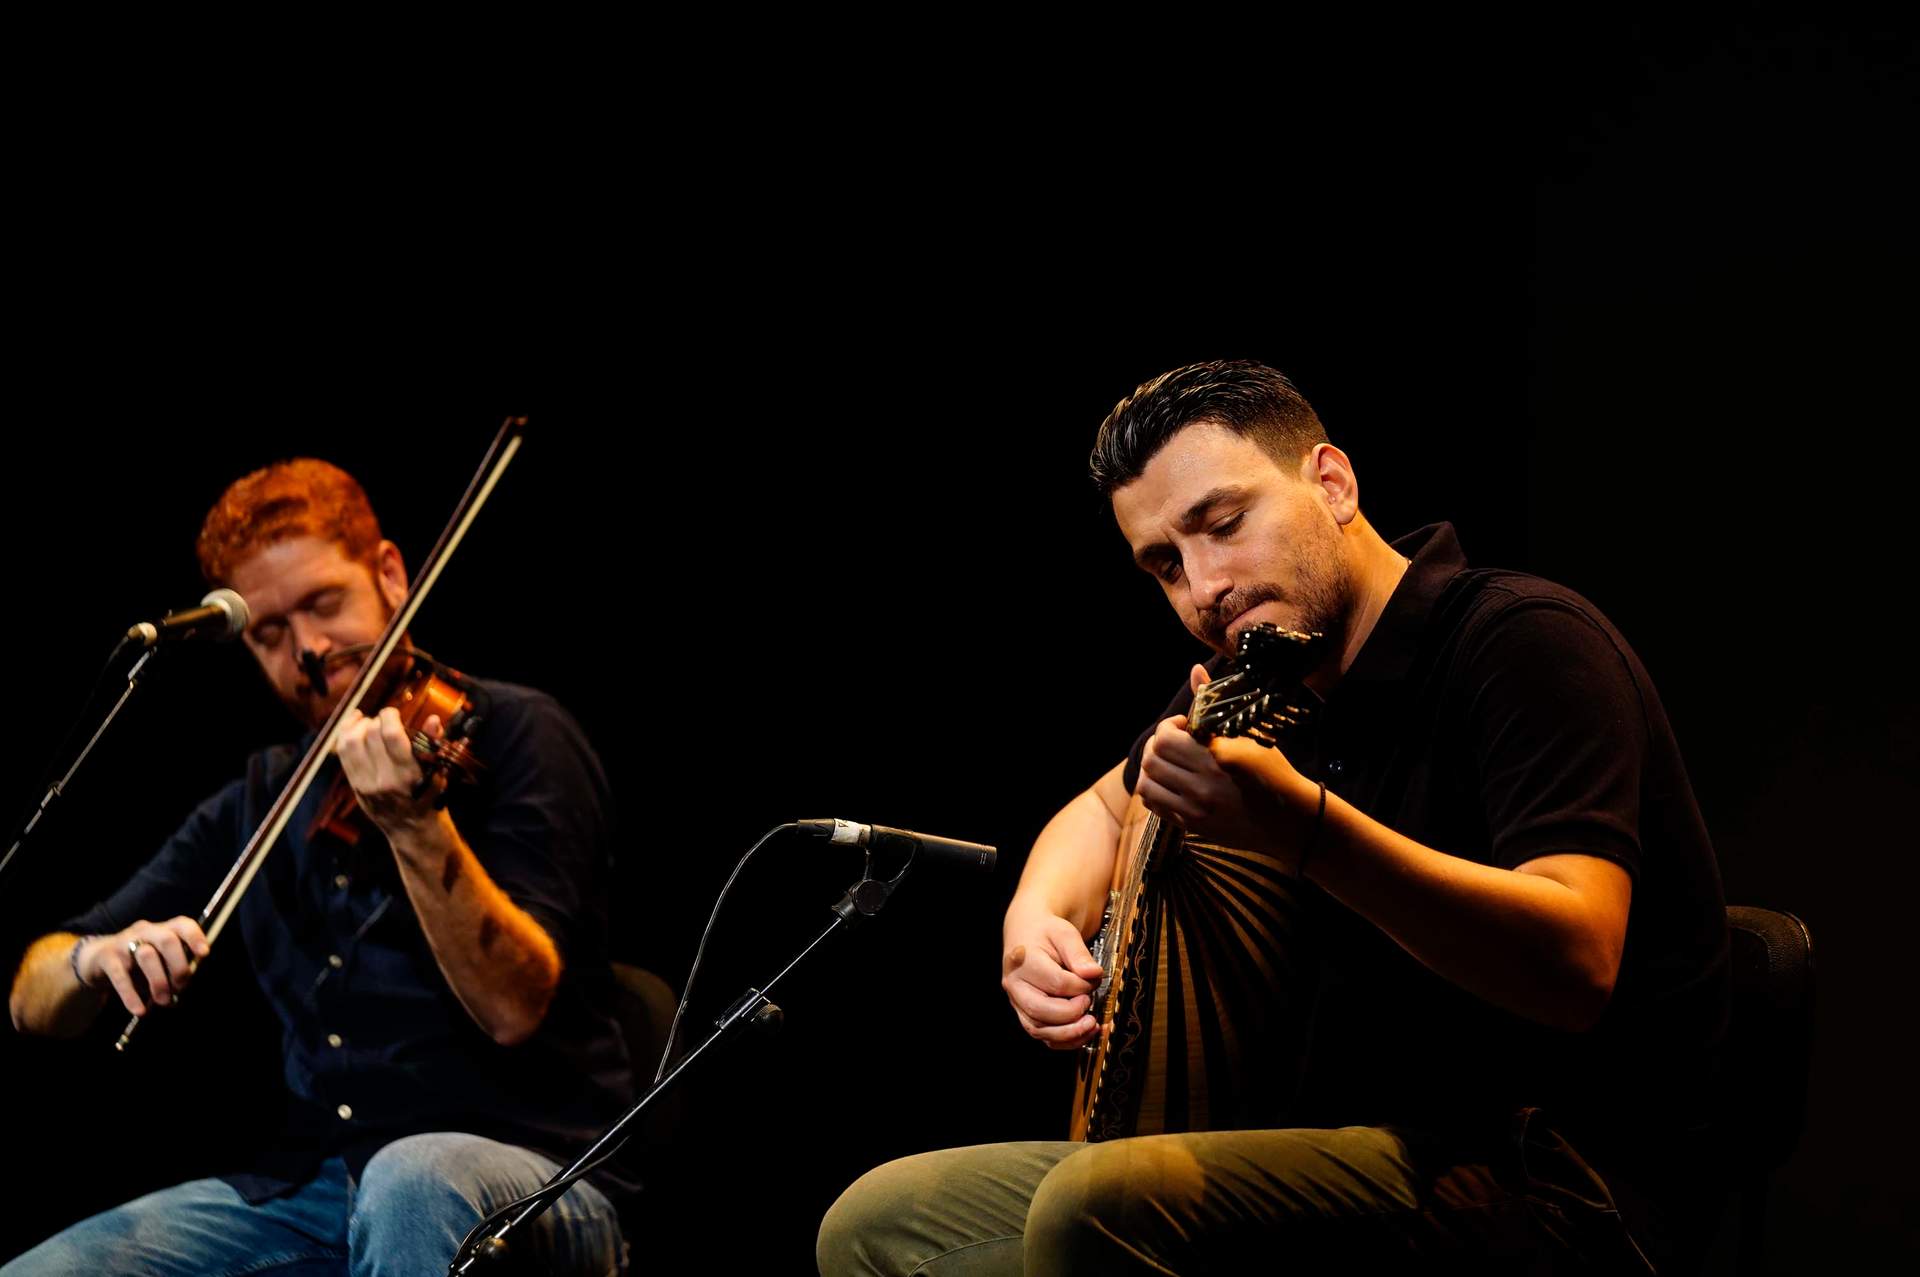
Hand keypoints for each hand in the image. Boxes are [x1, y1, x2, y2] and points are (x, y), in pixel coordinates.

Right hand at [79, 918, 209, 1016]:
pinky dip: (131, 995)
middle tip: (181, 987)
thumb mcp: (158, 962)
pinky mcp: (107, 957)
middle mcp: (146, 931)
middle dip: (179, 965)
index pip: (182, 924)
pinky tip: (140, 1010)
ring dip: (159, 981)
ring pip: (146, 955)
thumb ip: (172, 971)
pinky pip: (121, 976)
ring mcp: (124, 942)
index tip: (204, 954)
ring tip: (163, 1001)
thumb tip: (184, 993)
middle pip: (167, 939)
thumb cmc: (137, 963)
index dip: (195, 937)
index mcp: (163, 929)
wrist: (95, 960)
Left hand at [334, 706, 443, 837]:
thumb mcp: (437, 771)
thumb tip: (431, 719)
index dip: (389, 716)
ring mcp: (366, 783)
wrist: (411, 828)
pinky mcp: (355, 785)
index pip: (391, 735)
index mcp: (409, 774)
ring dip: (357, 726)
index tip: (393, 713)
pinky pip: (342, 754)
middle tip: (384, 721)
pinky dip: (345, 735)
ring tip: (367, 722)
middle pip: (369, 734)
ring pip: (350, 742)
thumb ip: (433, 743)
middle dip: (376, 720)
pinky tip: (354, 726)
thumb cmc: (428, 796)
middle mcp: (385, 779)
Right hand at [1001, 910, 1106, 1049]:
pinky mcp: (1025, 1014)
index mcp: (1023, 961)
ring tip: (1092, 1025)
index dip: (1080, 986)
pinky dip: (1064, 1041)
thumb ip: (1079, 954)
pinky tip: (1084, 1033)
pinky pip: (1042, 1035)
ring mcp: (1018, 1003)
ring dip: (1069, 1033)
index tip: (1094, 979)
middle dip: (1071, 1014)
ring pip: (1038, 1029)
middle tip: (1089, 1004)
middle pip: (1041, 1011)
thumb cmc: (1046, 933)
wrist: (1027, 934)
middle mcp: (1015, 985)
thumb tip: (1093, 975)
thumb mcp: (1064, 933)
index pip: (1056, 982)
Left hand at [1138, 664, 1316, 864]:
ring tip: (1169, 763)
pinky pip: (1154, 805)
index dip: (1169, 727)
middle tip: (1174, 743)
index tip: (1185, 726)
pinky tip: (1171, 782)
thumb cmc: (1272, 770)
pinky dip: (1155, 789)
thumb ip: (1213, 704)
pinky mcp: (1193, 826)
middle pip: (1151, 759)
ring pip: (1146, 784)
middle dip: (1157, 745)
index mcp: (1217, 757)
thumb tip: (1194, 670)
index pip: (1165, 737)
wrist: (1289, 820)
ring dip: (1152, 769)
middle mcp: (1203, 786)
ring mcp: (1196, 810)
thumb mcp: (1247, 733)